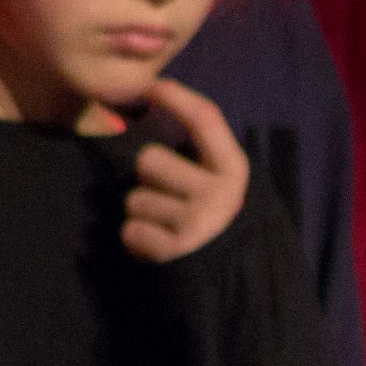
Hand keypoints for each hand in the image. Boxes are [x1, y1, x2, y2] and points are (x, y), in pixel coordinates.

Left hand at [123, 78, 249, 261]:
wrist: (234, 280)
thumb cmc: (215, 218)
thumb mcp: (220, 181)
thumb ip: (198, 149)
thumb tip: (150, 99)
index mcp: (234, 170)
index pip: (206, 118)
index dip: (175, 95)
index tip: (150, 86)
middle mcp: (219, 194)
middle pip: (149, 159)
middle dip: (148, 176)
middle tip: (167, 194)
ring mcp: (196, 223)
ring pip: (134, 199)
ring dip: (142, 212)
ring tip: (166, 225)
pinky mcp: (174, 251)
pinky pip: (130, 231)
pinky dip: (138, 239)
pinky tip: (160, 244)